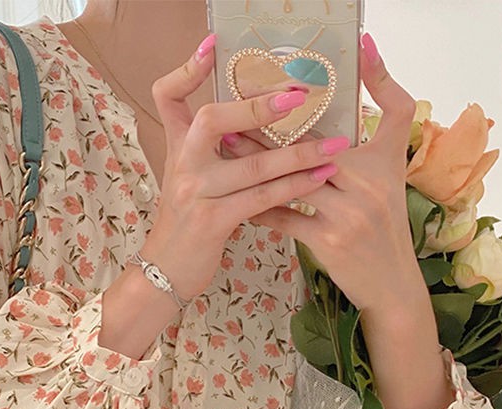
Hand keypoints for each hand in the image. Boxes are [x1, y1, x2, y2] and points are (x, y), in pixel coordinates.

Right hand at [142, 34, 344, 301]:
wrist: (165, 270)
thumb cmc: (187, 223)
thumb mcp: (187, 179)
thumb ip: (208, 150)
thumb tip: (246, 122)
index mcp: (176, 147)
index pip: (167, 95)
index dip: (186, 70)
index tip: (211, 44)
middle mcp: (182, 164)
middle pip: (214, 119)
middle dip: (258, 105)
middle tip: (299, 93)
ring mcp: (195, 193)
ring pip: (251, 164)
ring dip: (297, 152)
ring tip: (336, 143)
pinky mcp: (212, 222)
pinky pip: (260, 199)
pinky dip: (293, 187)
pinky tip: (318, 177)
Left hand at [224, 33, 421, 315]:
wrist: (393, 282)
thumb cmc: (390, 221)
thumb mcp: (395, 163)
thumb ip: (390, 108)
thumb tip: (367, 47)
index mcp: (380, 162)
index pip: (337, 128)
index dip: (301, 110)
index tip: (269, 91)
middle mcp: (365, 188)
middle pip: (306, 153)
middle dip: (267, 136)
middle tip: (231, 119)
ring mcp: (346, 217)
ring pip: (292, 184)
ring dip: (257, 168)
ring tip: (228, 151)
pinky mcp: (328, 243)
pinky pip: (286, 219)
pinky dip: (263, 206)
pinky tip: (239, 195)